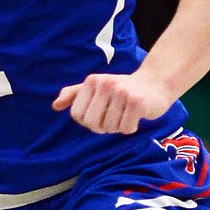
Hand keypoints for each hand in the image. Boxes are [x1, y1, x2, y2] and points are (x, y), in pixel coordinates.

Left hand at [52, 70, 175, 134]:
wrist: (154, 84)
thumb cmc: (121, 89)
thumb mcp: (96, 87)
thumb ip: (74, 94)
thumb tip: (55, 106)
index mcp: (92, 81)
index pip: (77, 114)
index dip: (87, 121)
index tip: (99, 114)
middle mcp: (106, 84)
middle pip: (92, 123)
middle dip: (102, 127)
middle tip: (113, 118)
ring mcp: (122, 92)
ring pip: (110, 127)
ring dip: (118, 126)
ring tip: (126, 113)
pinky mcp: (138, 102)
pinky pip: (126, 128)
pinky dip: (131, 127)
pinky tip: (136, 115)